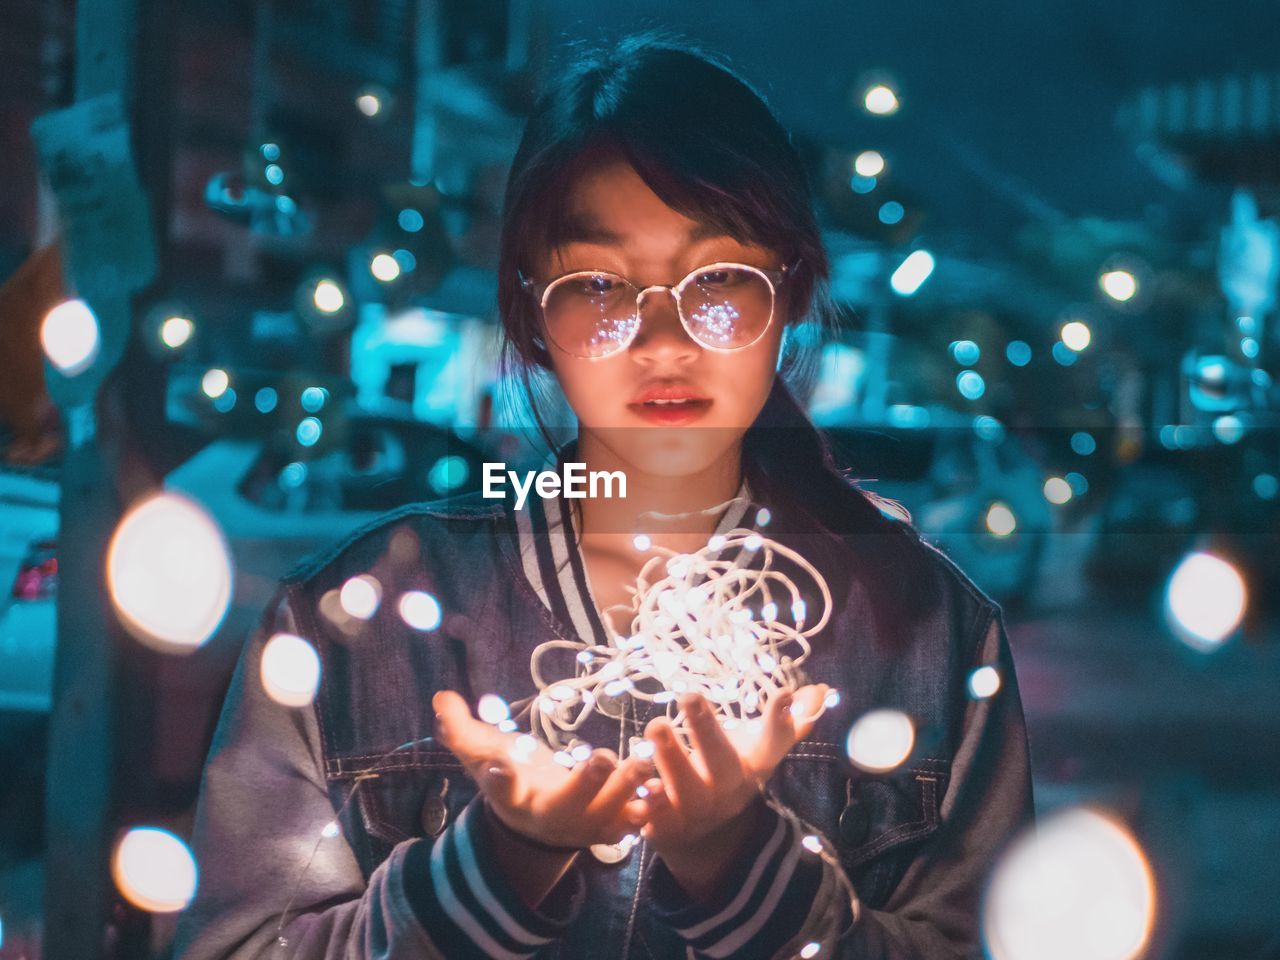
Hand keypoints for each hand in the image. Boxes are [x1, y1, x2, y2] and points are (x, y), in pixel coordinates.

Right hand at [432, 690, 649, 849]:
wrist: (540, 829)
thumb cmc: (514, 780)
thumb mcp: (483, 756)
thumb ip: (460, 729)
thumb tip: (440, 697)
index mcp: (515, 798)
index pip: (502, 792)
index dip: (500, 783)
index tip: (501, 768)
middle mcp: (550, 818)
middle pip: (567, 806)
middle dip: (585, 784)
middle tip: (603, 757)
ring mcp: (584, 828)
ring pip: (608, 816)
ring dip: (628, 792)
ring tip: (644, 761)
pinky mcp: (613, 829)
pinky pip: (635, 823)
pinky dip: (651, 807)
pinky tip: (665, 782)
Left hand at [638, 684, 828, 899]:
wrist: (701, 838)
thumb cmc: (727, 775)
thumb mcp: (757, 751)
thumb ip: (788, 723)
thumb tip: (824, 690)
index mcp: (752, 769)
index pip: (773, 744)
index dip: (781, 722)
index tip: (783, 694)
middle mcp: (726, 791)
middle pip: (721, 763)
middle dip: (707, 731)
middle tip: (690, 695)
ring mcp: (695, 812)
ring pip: (683, 788)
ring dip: (670, 759)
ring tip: (655, 726)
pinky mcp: (663, 827)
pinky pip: (651, 815)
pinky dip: (642, 802)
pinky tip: (634, 782)